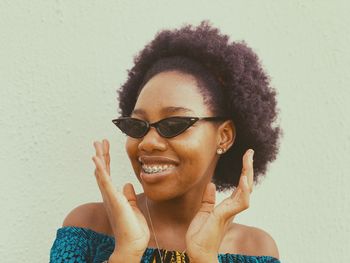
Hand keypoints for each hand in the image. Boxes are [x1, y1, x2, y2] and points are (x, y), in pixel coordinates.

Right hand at [92, 139, 149, 257]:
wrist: (133, 244)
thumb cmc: (133, 228)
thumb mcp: (133, 207)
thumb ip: (128, 195)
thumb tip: (127, 184)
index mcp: (114, 196)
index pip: (109, 174)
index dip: (106, 160)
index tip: (105, 147)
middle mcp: (109, 195)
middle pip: (103, 171)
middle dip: (101, 155)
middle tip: (98, 141)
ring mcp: (110, 197)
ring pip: (102, 174)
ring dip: (99, 159)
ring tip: (97, 145)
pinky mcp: (114, 200)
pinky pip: (106, 182)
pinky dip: (100, 170)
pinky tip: (97, 159)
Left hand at [185, 149, 253, 261]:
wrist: (197, 250)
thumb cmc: (201, 234)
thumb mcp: (203, 211)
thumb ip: (208, 198)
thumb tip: (210, 184)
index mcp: (228, 206)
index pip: (240, 185)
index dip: (244, 171)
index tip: (246, 157)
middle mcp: (232, 208)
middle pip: (246, 185)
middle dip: (248, 168)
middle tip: (250, 153)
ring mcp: (230, 212)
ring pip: (245, 191)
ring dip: (247, 175)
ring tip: (248, 160)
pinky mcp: (225, 216)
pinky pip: (239, 202)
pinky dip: (242, 190)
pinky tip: (243, 179)